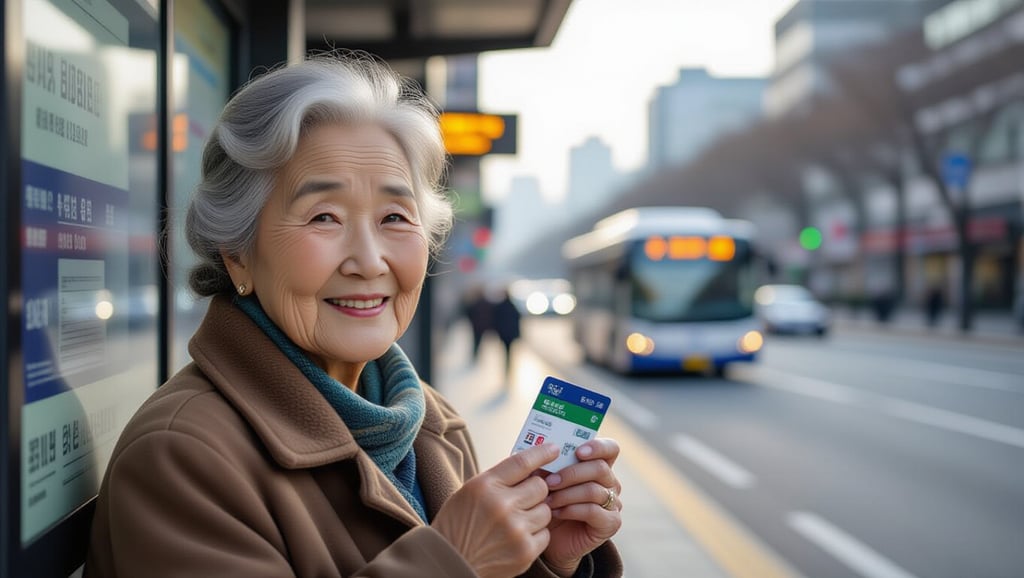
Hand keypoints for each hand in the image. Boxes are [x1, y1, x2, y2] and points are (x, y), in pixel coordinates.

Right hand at [432, 443, 557, 577]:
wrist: (450, 562)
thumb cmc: (458, 524)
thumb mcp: (470, 491)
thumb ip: (499, 479)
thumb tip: (531, 467)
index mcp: (485, 486)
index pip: (522, 462)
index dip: (541, 453)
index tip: (553, 449)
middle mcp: (502, 505)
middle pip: (540, 486)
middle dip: (535, 490)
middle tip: (525, 497)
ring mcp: (515, 529)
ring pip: (546, 510)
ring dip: (536, 513)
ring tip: (517, 520)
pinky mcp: (525, 551)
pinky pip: (545, 533)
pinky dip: (535, 534)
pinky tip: (518, 537)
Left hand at [540, 439, 622, 576]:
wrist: (549, 538)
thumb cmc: (547, 502)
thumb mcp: (543, 480)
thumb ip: (544, 465)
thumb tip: (537, 451)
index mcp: (598, 465)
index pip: (610, 448)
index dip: (598, 447)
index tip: (577, 452)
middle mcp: (610, 483)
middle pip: (600, 468)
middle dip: (571, 473)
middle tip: (550, 481)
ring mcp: (613, 503)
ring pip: (594, 490)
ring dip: (567, 494)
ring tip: (548, 499)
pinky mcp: (611, 523)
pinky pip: (593, 511)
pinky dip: (572, 510)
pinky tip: (556, 512)